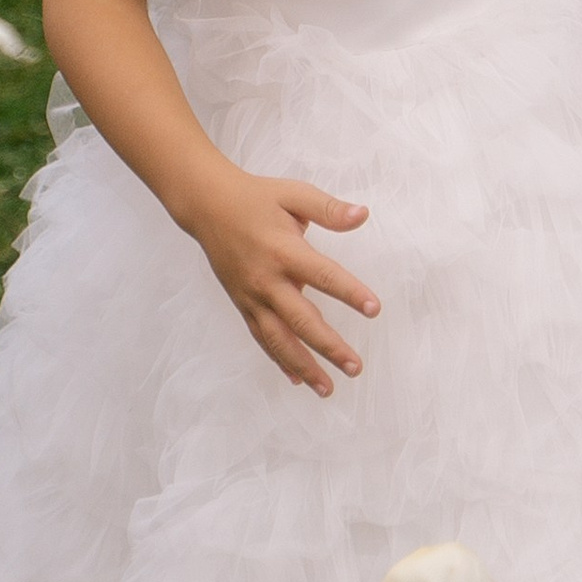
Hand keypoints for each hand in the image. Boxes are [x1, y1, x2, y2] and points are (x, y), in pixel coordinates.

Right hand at [176, 166, 379, 395]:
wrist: (207, 207)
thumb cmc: (257, 198)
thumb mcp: (294, 194)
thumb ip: (329, 209)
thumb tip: (363, 215)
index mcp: (284, 250)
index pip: (323, 276)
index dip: (350, 293)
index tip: (375, 309)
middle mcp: (267, 280)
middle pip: (302, 320)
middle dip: (329, 347)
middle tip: (355, 367)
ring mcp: (252, 297)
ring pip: (279, 339)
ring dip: (304, 366)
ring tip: (328, 388)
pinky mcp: (243, 305)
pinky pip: (262, 338)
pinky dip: (279, 360)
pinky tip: (297, 379)